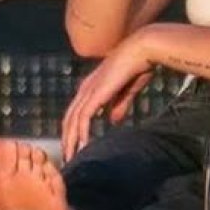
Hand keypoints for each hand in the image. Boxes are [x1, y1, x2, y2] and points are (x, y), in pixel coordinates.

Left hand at [61, 34, 153, 161]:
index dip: (73, 129)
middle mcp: (86, 88)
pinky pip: (84, 117)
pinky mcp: (96, 93)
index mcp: (92, 86)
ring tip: (72, 158)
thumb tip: (113, 122)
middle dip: (67, 139)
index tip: (74, 145)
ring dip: (71, 140)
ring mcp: (89, 90)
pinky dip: (82, 133)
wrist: (142, 50)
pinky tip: (83, 146)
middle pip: (69, 118)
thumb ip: (119, 106)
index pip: (76, 111)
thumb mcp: (127, 91)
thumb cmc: (138, 66)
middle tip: (68, 158)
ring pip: (73, 120)